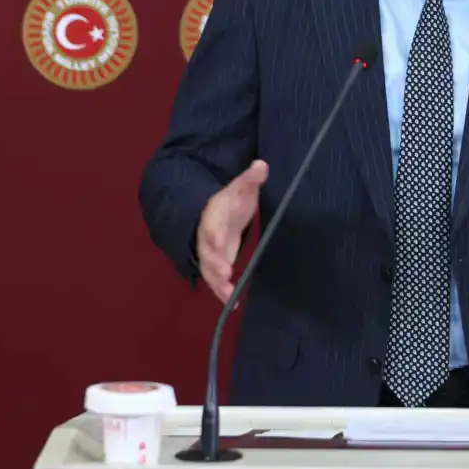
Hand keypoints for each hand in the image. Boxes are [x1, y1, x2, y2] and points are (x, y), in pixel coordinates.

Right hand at [196, 160, 268, 304]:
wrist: (218, 210)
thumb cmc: (233, 199)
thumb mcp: (242, 187)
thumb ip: (250, 179)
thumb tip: (261, 165)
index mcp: (213, 215)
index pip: (210, 224)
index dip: (214, 234)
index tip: (220, 242)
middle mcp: (207, 236)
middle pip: (207, 251)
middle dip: (214, 263)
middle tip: (224, 274)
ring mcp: (210, 252)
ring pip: (209, 269)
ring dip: (217, 283)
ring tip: (229, 297)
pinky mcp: (216, 263)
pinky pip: (216, 279)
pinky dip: (221, 291)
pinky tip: (233, 303)